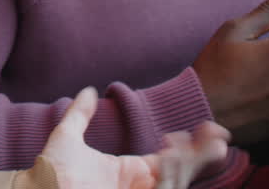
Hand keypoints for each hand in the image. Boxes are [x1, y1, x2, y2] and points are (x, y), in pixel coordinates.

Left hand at [42, 87, 229, 188]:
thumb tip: (86, 89)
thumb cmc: (49, 171)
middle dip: (201, 157)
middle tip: (218, 137)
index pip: (172, 159)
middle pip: (182, 173)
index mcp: (132, 172)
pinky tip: (166, 163)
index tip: (206, 127)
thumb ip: (80, 114)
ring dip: (185, 166)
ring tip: (184, 144)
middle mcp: (140, 187)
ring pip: (175, 185)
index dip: (192, 146)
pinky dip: (168, 181)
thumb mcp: (67, 137)